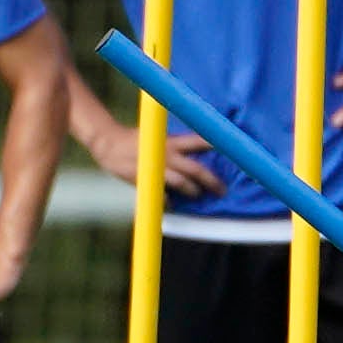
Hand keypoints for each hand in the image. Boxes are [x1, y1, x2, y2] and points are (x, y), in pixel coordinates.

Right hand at [87, 119, 222, 195]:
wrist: (108, 144)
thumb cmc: (137, 141)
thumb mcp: (158, 138)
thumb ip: (176, 147)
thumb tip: (198, 154)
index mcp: (172, 142)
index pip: (199, 142)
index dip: (216, 147)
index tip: (233, 151)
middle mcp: (167, 154)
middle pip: (196, 169)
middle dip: (212, 181)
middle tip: (222, 190)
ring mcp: (157, 168)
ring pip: (182, 183)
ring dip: (193, 192)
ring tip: (198, 196)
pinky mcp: (145, 180)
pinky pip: (162, 195)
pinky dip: (169, 201)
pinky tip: (172, 204)